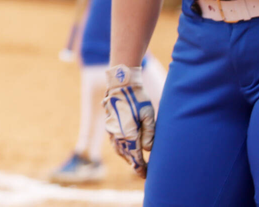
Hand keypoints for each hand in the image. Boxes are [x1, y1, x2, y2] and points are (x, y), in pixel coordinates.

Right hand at [103, 64, 155, 178]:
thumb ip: (149, 134)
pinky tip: (125, 149)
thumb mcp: (148, 115)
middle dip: (134, 164)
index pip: (135, 156)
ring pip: (118, 149)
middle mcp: (117, 134)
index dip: (140, 167)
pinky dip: (120, 149)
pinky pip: (114, 142)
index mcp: (128, 133)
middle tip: (143, 171)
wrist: (121, 84)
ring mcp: (111, 129)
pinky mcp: (109, 125)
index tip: (146, 175)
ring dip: (126, 157)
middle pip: (126, 155)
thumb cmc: (138, 99)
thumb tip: (148, 150)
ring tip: (135, 162)